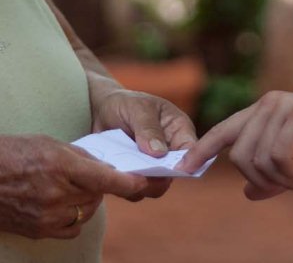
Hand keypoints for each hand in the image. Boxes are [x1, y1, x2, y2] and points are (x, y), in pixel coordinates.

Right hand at [0, 134, 147, 238]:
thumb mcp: (43, 141)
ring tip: (66, 185)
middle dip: (98, 183)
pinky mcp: (38, 231)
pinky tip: (61, 203)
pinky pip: (72, 226)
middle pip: (97, 194)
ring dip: (86, 199)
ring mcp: (47, 216)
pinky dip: (74, 216)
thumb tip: (101, 166)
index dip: (127, 182)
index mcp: (58, 165)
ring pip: (86, 211)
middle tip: (83, 172)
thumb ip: (75, 155)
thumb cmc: (2, 153)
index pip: (104, 178)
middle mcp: (55, 193)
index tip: (142, 181)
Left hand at [88, 77, 197, 199]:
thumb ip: (148, 128)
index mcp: (179, 131)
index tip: (166, 169)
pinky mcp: (135, 177)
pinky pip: (134, 189)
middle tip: (137, 173)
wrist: (100, 111)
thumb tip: (159, 153)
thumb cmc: (126, 103)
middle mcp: (170, 153)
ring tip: (121, 172)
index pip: (191, 151)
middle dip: (157, 178)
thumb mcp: (138, 108)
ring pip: (153, 187)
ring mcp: (152, 167)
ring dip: (138, 184)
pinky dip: (123, 186)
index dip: (185, 163)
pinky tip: (112, 174)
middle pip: (173, 175)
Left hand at [178, 92, 292, 199]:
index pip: (225, 131)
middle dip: (263, 178)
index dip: (203, 150)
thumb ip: (274, 176)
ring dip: (284, 178)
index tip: (183, 168)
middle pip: (238, 155)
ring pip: (257, 159)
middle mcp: (270, 104)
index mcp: (267, 111)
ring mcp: (284, 107)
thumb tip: (247, 192)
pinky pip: (278, 157)